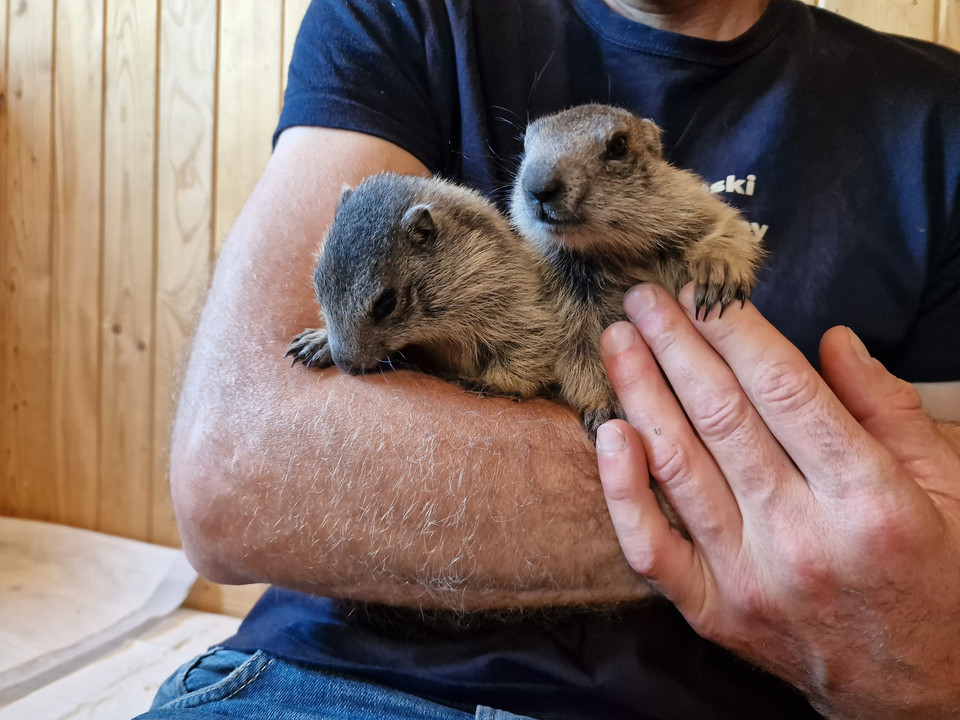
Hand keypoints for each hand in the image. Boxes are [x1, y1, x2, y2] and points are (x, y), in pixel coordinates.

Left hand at [595, 283, 959, 719]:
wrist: (923, 695)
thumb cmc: (941, 580)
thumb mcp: (949, 489)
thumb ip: (888, 412)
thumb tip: (834, 340)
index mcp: (868, 499)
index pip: (783, 391)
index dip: (734, 332)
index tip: (702, 291)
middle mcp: (802, 537)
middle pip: (722, 418)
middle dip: (676, 346)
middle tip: (643, 299)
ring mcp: (750, 579)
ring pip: (679, 467)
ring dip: (641, 394)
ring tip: (617, 342)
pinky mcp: (714, 613)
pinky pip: (651, 549)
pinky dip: (622, 492)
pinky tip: (608, 435)